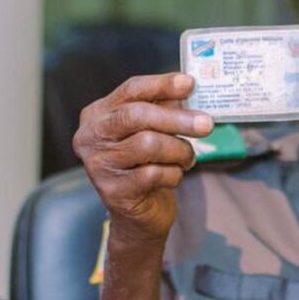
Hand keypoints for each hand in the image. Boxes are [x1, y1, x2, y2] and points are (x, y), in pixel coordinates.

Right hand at [73, 73, 212, 242]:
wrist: (137, 217)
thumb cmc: (146, 166)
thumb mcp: (153, 132)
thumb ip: (165, 108)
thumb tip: (189, 88)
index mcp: (98, 114)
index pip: (130, 90)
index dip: (161, 84)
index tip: (190, 83)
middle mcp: (91, 136)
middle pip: (136, 116)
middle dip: (177, 119)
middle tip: (207, 124)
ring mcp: (98, 165)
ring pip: (148, 144)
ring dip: (179, 150)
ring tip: (188, 158)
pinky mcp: (113, 191)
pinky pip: (153, 174)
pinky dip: (173, 174)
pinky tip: (174, 176)